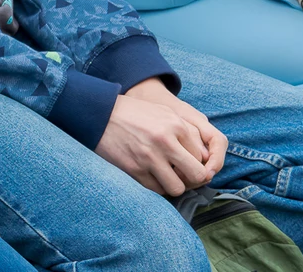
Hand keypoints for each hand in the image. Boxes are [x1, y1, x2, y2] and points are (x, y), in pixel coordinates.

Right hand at [96, 82, 216, 195]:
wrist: (98, 113)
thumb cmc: (133, 113)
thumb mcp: (163, 112)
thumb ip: (185, 131)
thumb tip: (203, 156)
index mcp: (176, 125)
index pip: (202, 157)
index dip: (197, 163)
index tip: (187, 164)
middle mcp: (166, 142)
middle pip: (197, 176)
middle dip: (193, 180)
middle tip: (184, 176)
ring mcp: (149, 157)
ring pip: (177, 188)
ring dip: (173, 185)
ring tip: (166, 177)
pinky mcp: (134, 169)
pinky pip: (155, 189)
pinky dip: (155, 186)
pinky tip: (150, 175)